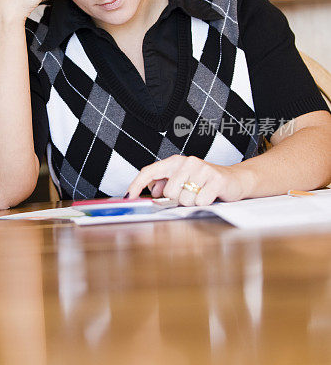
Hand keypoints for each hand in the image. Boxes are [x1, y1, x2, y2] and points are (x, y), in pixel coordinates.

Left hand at [125, 154, 250, 205]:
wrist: (236, 179)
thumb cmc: (205, 182)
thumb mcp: (182, 180)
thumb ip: (165, 184)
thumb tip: (152, 190)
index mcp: (175, 162)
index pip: (150, 171)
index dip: (137, 184)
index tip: (129, 196)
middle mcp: (187, 162)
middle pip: (169, 192)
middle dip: (178, 199)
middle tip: (190, 194)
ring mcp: (202, 169)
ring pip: (184, 199)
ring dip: (192, 202)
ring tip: (201, 194)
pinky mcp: (216, 179)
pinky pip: (200, 201)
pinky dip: (204, 203)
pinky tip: (211, 195)